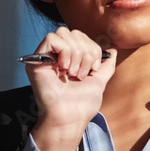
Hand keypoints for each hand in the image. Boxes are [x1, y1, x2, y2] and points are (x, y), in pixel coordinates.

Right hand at [26, 27, 116, 150]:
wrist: (70, 118)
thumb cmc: (82, 105)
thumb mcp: (99, 81)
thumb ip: (106, 65)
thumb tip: (113, 50)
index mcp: (70, 59)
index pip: (81, 36)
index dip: (93, 48)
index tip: (94, 69)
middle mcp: (56, 56)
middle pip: (73, 32)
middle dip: (86, 52)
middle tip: (82, 73)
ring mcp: (46, 57)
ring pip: (64, 33)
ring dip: (76, 54)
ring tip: (73, 73)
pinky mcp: (36, 61)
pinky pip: (52, 39)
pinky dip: (65, 52)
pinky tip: (65, 68)